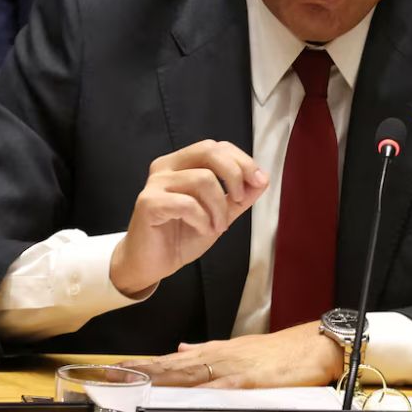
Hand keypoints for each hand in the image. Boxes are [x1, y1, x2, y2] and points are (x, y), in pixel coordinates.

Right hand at [110, 140, 268, 295]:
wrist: (151, 264)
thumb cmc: (181, 236)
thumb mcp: (219, 214)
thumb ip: (240, 197)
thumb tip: (263, 179)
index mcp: (182, 163)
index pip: (216, 147)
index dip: (242, 160)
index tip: (259, 181)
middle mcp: (166, 166)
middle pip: (209, 151)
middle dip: (234, 173)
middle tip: (241, 200)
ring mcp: (155, 183)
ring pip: (202, 179)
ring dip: (219, 207)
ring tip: (218, 227)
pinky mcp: (148, 203)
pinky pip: (186, 203)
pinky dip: (203, 219)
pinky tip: (203, 230)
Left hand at [118, 323, 343, 388]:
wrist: (313, 345)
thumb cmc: (280, 352)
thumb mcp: (239, 348)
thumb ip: (208, 350)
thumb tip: (181, 349)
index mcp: (215, 352)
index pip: (172, 359)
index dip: (145, 364)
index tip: (118, 368)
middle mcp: (219, 357)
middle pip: (174, 366)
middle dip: (144, 370)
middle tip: (114, 374)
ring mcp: (233, 367)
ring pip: (190, 374)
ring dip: (162, 378)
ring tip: (136, 382)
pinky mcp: (250, 380)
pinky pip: (222, 387)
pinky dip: (202, 391)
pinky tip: (185, 396)